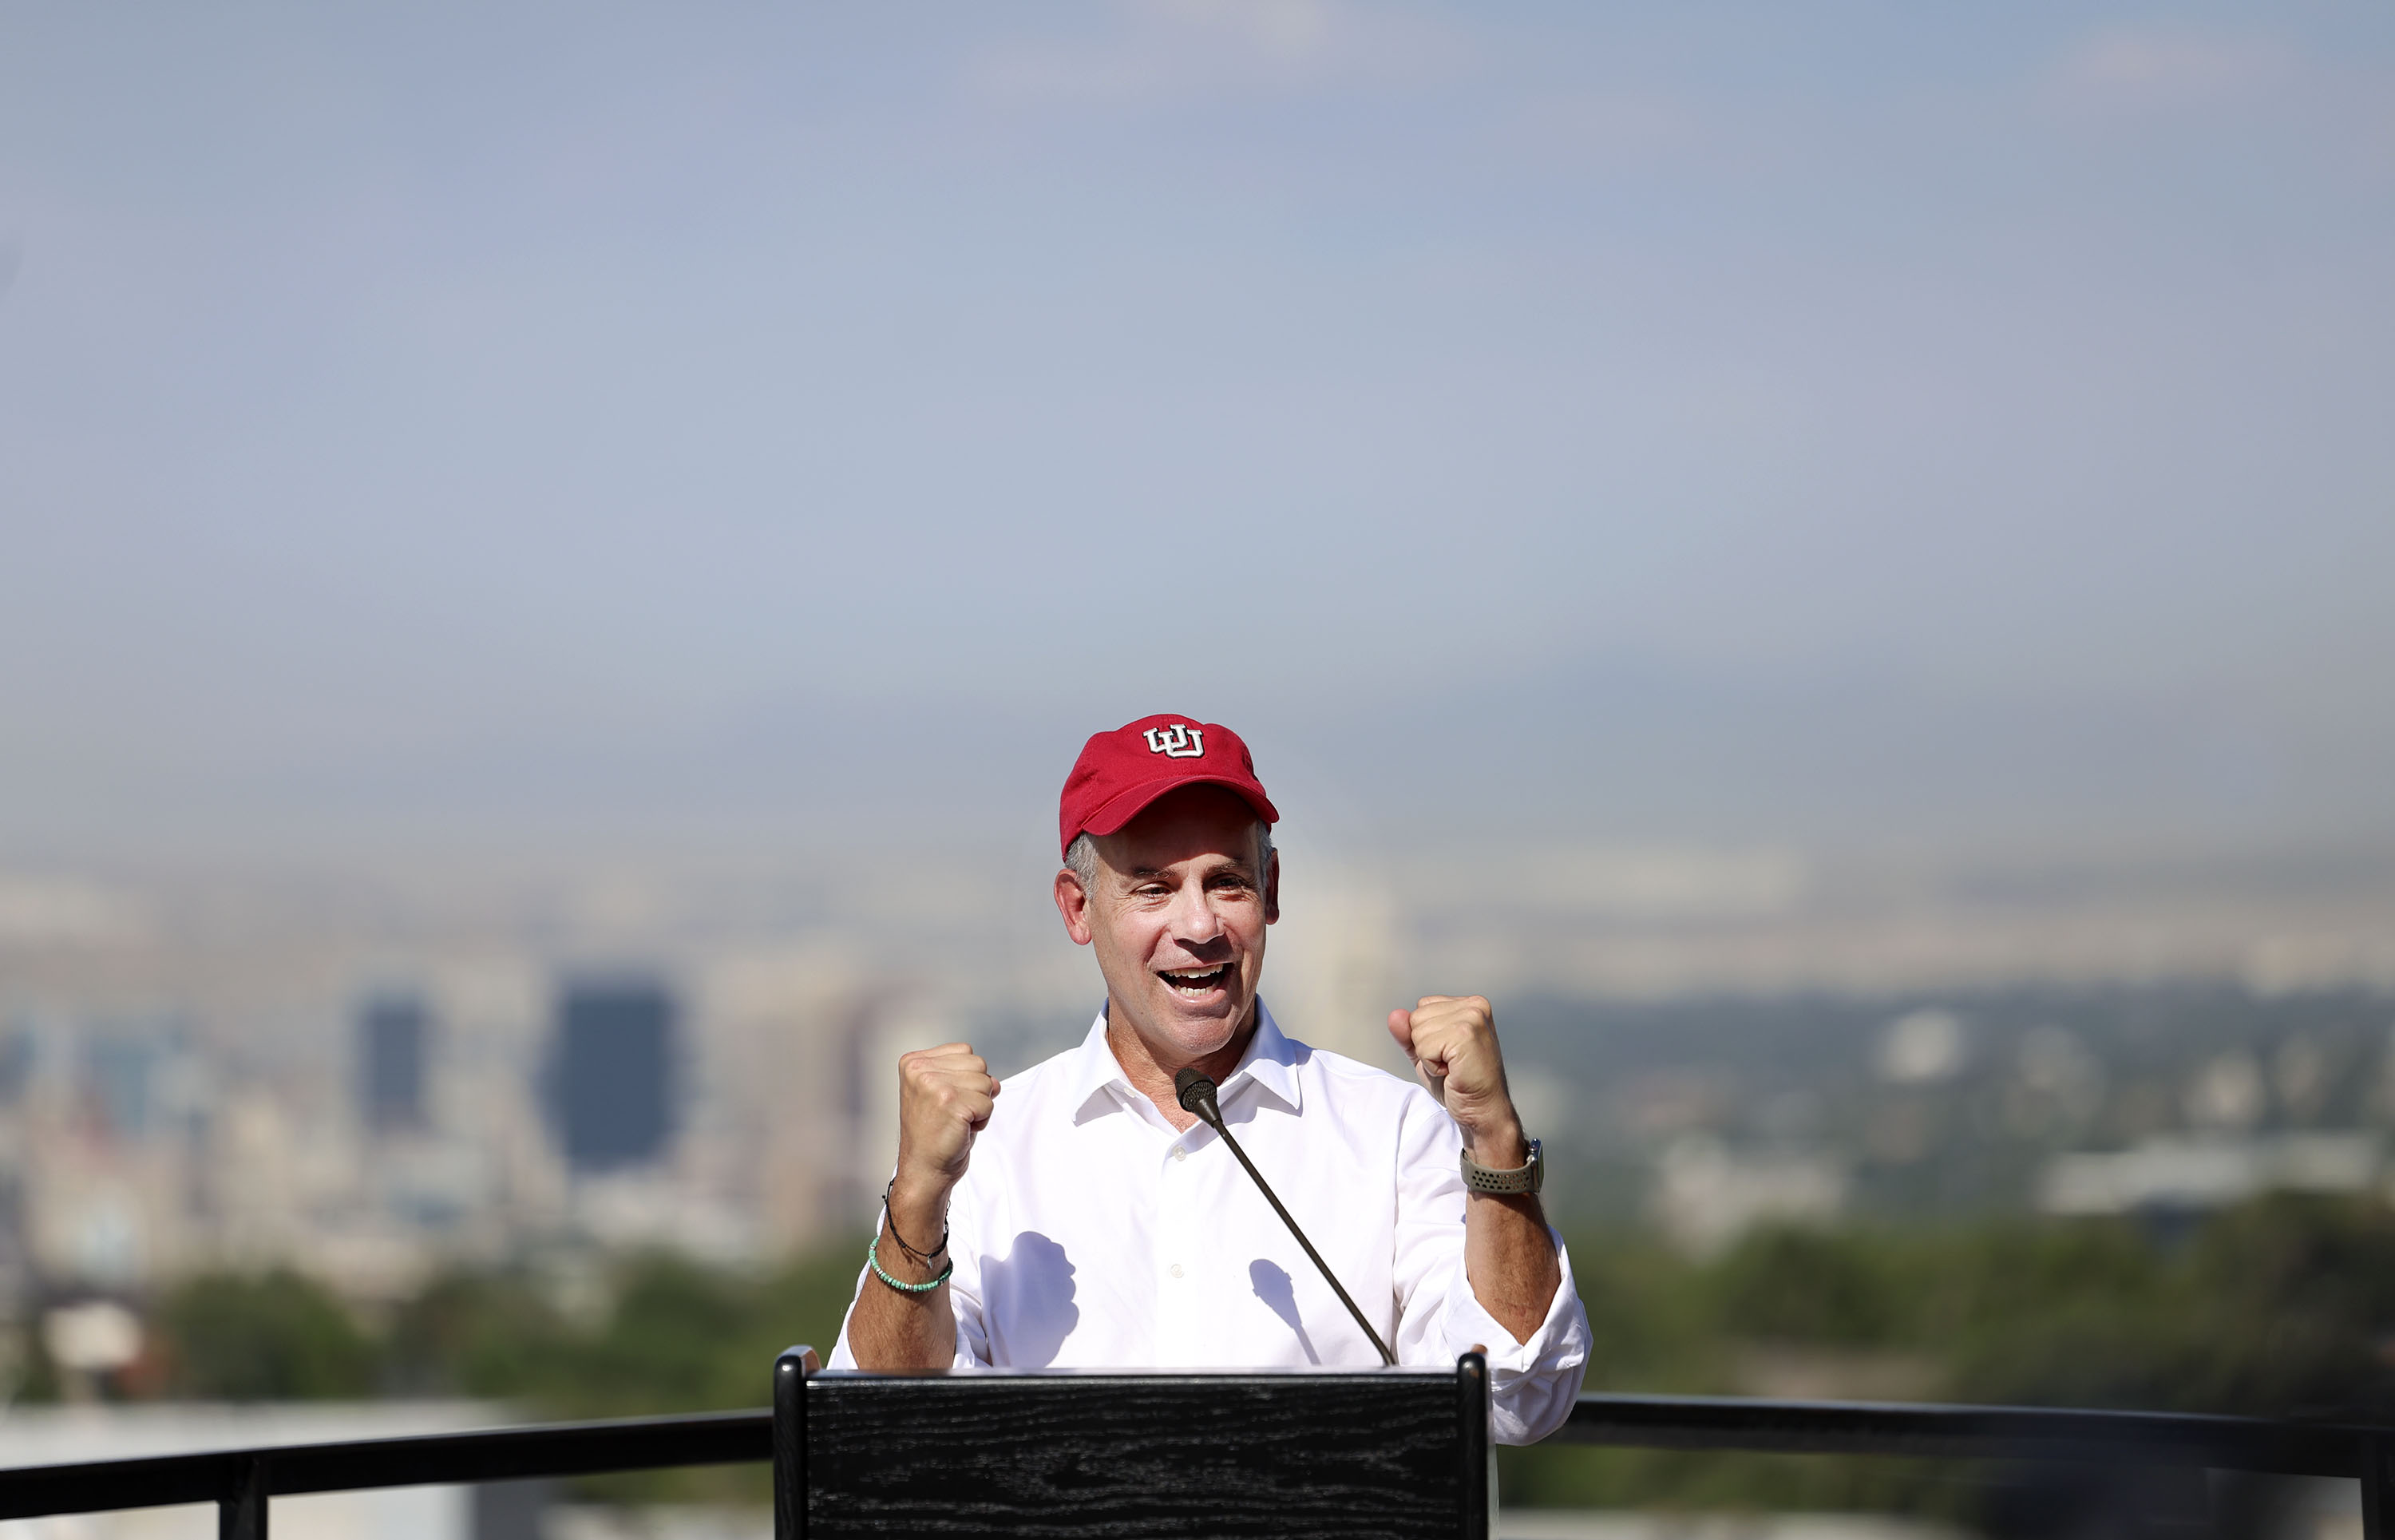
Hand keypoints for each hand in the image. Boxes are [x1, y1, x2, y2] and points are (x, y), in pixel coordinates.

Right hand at [890, 1043, 999, 1220]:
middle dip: (974, 1092)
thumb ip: (967, 1076)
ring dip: (979, 1106)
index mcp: (913, 1062)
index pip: (965, 1052)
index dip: (965, 1079)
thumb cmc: (933, 1134)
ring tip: (955, 1121)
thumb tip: (995, 1082)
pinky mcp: (950, 1103)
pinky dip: (982, 1121)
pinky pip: (988, 1104)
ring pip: (986, 1083)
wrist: (923, 1169)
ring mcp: (934, 1085)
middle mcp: (920, 1069)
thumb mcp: (944, 1093)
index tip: (944, 1101)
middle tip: (951, 1113)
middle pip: (978, 1064)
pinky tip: (961, 1130)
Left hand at [1387, 995, 1525, 1165]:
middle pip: (1417, 1017)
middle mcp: (1474, 1006)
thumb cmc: (1460, 1083)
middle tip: (1452, 1063)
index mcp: (1469, 1004)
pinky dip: (1432, 1067)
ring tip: (1453, 1067)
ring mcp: (1471, 1018)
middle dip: (1426, 1046)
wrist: (1482, 1110)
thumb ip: (1408, 1033)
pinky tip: (1453, 1072)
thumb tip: (1394, 1015)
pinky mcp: (1465, 1035)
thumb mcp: (1427, 1053)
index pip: (1422, 1007)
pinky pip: (1424, 1047)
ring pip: (1418, 1032)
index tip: (1450, 1053)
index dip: (1426, 1036)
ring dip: (1429, 1057)